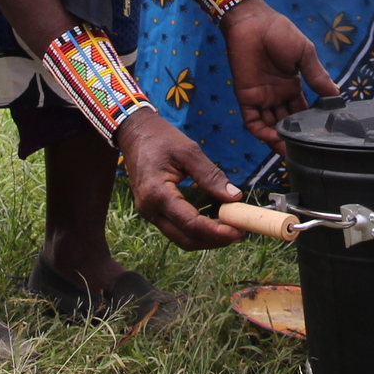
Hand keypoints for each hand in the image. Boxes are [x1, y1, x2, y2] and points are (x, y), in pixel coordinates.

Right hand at [115, 108, 244, 249]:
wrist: (134, 132)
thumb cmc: (161, 138)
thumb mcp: (189, 151)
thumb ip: (211, 176)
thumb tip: (235, 197)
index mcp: (157, 194)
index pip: (190, 224)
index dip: (216, 232)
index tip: (239, 231)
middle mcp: (150, 209)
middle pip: (185, 239)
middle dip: (213, 241)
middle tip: (239, 234)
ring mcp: (149, 212)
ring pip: (180, 237)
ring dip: (206, 238)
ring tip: (230, 229)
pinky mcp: (152, 210)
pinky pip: (175, 228)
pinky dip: (196, 230)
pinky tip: (213, 221)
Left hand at [222, 0, 342, 149]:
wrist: (253, 23)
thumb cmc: (280, 33)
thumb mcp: (305, 54)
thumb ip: (317, 76)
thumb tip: (336, 96)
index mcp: (293, 85)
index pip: (302, 112)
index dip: (308, 125)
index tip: (319, 137)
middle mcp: (278, 95)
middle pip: (286, 123)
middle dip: (293, 138)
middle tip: (304, 153)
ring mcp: (261, 97)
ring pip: (270, 125)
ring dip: (278, 140)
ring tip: (289, 153)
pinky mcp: (246, 97)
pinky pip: (252, 120)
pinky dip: (261, 132)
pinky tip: (273, 139)